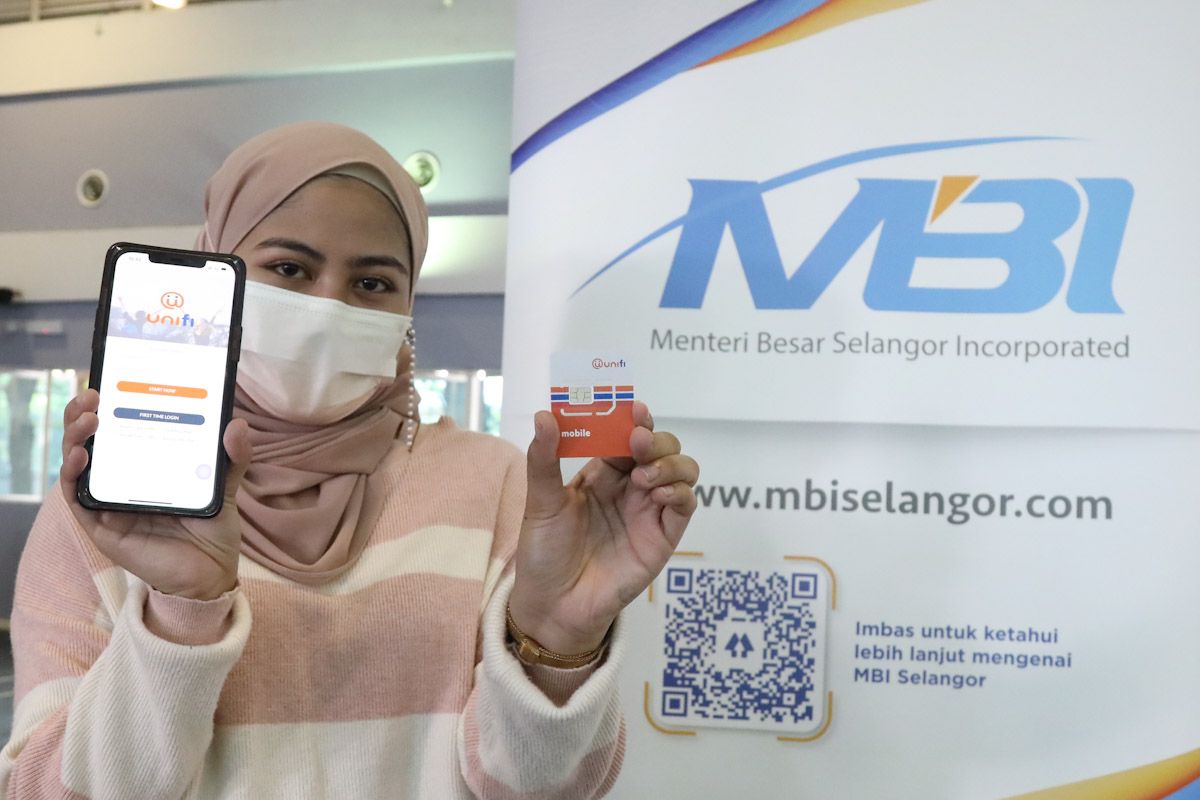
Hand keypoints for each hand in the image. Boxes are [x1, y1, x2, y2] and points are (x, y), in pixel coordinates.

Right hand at [58, 389, 252, 600]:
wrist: (212, 573)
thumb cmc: (212, 529)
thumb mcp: (225, 486)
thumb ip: (233, 457)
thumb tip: (237, 424)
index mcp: (144, 467)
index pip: (117, 431)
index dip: (106, 407)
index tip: (108, 382)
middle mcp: (121, 483)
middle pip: (90, 443)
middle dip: (82, 416)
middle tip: (92, 395)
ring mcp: (109, 504)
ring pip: (77, 467)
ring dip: (74, 439)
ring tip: (86, 419)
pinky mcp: (103, 528)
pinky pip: (78, 500)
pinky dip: (73, 477)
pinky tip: (81, 457)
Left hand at [508, 402, 698, 654]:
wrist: (553, 604)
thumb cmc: (544, 552)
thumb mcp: (540, 502)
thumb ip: (544, 459)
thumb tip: (545, 414)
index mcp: (601, 473)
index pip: (625, 434)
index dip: (633, 418)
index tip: (632, 408)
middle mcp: (629, 487)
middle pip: (660, 447)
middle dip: (655, 438)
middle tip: (637, 442)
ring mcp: (648, 510)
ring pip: (681, 470)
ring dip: (670, 462)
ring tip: (645, 475)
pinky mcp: (662, 537)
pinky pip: (685, 506)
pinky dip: (679, 492)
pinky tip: (657, 494)